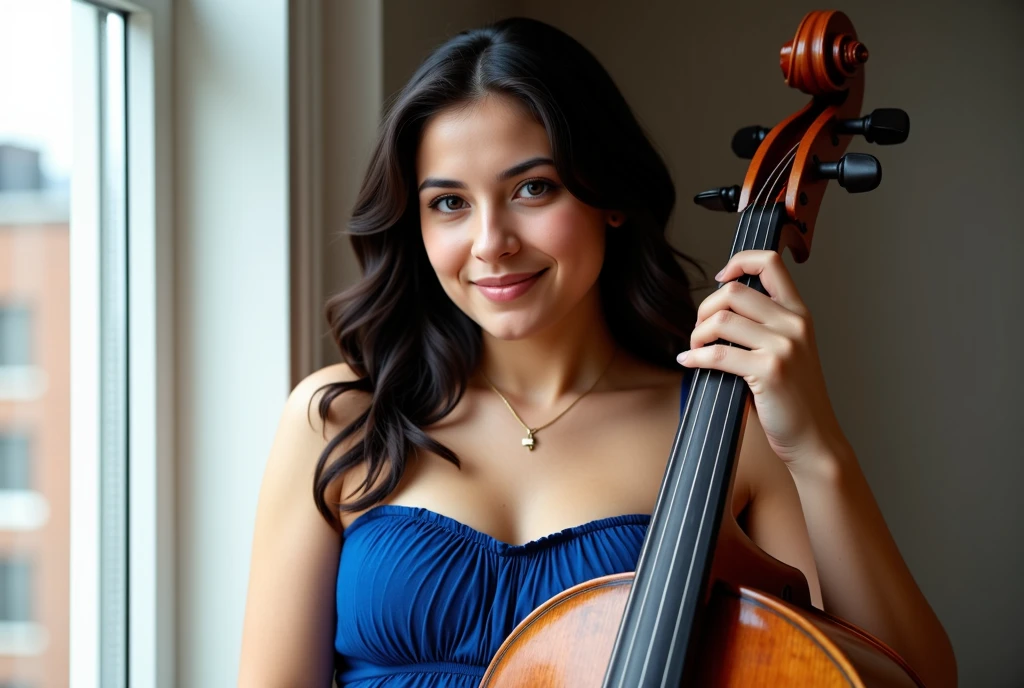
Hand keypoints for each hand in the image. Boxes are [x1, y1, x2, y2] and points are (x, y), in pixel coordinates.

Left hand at [676, 250, 846, 469]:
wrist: (813, 437)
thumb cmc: (793, 397)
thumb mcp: (788, 351)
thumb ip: (763, 326)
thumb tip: (718, 310)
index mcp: (799, 314)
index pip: (770, 262)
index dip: (739, 260)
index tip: (720, 278)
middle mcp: (794, 324)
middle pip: (733, 292)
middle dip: (704, 309)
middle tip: (700, 331)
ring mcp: (783, 347)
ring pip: (721, 320)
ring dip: (697, 334)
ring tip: (695, 348)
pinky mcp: (769, 371)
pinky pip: (717, 354)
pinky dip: (694, 357)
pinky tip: (688, 362)